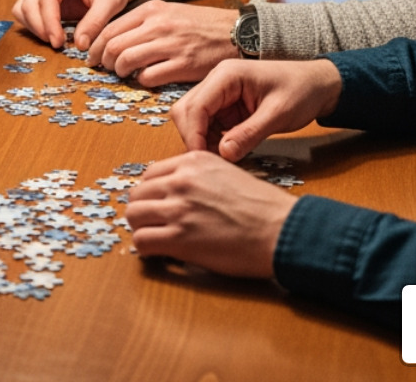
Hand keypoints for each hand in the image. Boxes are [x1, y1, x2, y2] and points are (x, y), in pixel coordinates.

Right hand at [11, 0, 144, 49]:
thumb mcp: (111, 2)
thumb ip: (95, 22)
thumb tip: (80, 45)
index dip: (49, 24)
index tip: (59, 43)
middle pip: (29, 5)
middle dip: (40, 28)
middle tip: (58, 44)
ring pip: (23, 9)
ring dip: (34, 27)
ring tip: (55, 40)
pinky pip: (27, 12)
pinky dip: (34, 25)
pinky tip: (52, 34)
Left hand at [87, 1, 239, 85]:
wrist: (237, 33)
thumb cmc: (202, 25)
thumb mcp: (170, 11)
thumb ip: (144, 22)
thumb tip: (115, 37)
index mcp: (152, 10)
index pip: (110, 28)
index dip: (95, 45)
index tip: (91, 55)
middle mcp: (158, 25)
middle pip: (113, 45)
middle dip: (102, 60)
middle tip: (103, 67)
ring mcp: (170, 45)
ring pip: (126, 61)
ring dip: (119, 71)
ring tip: (122, 74)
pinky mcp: (183, 65)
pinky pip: (148, 77)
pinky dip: (140, 81)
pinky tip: (144, 79)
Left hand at [125, 151, 295, 277]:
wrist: (282, 230)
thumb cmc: (264, 208)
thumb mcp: (228, 174)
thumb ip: (200, 178)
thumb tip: (178, 193)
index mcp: (194, 161)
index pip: (151, 174)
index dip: (153, 194)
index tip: (158, 206)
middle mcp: (182, 180)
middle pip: (138, 194)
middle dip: (143, 210)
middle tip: (154, 225)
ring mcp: (179, 208)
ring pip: (134, 215)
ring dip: (141, 229)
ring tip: (155, 239)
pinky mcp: (180, 237)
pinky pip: (142, 241)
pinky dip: (146, 249)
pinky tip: (160, 253)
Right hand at [170, 59, 344, 161]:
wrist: (317, 84)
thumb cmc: (301, 90)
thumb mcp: (278, 114)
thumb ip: (250, 134)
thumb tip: (223, 154)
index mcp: (227, 75)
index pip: (196, 106)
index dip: (194, 134)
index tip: (201, 159)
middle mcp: (217, 81)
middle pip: (186, 111)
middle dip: (193, 137)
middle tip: (209, 162)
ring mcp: (219, 93)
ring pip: (193, 119)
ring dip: (201, 140)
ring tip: (220, 159)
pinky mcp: (224, 106)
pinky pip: (208, 125)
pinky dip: (211, 140)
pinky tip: (226, 152)